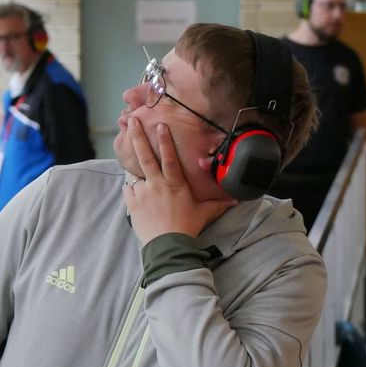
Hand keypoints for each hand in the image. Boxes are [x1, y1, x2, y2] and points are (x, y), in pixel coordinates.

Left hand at [122, 118, 235, 244]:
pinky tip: (136, 194)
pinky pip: (129, 190)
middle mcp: (157, 184)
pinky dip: (132, 190)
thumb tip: (235, 201)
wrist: (168, 245)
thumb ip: (218, 204)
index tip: (160, 125)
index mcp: (175, 183)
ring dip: (140, 177)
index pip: (169, 157)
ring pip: (137, 177)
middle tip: (131, 121)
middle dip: (138, 137)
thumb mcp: (205, 213)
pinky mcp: (132, 204)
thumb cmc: (187, 227)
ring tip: (142, 182)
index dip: (164, 140)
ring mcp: (143, 193)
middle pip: (145, 156)